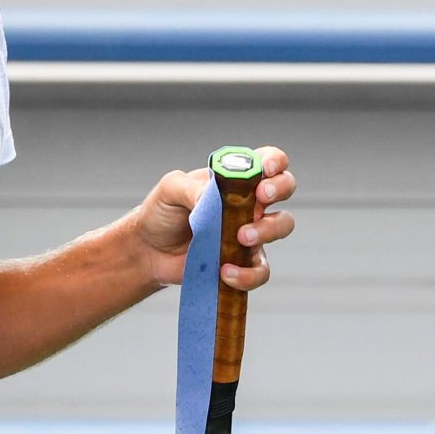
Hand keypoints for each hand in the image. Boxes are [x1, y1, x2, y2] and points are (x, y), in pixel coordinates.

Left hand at [137, 147, 296, 290]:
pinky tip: (226, 271)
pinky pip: (260, 270)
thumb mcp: (171, 189)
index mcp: (234, 178)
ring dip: (268, 229)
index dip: (275, 160)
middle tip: (261, 197)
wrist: (149, 251)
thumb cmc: (162, 213)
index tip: (267, 169)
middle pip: (285, 187)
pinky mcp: (243, 261)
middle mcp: (248, 201)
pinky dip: (248, 273)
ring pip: (282, 225)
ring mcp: (249, 232)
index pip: (266, 160)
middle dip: (280, 189)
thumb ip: (192, 188)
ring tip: (240, 237)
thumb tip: (212, 197)